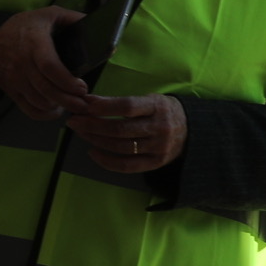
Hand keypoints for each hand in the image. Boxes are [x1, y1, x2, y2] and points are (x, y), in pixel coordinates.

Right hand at [0, 6, 89, 119]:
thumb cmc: (22, 27)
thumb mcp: (48, 14)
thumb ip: (73, 18)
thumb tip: (97, 25)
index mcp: (35, 44)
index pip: (50, 67)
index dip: (67, 81)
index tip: (82, 87)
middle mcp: (23, 64)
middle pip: (46, 89)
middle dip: (68, 100)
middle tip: (84, 102)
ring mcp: (15, 80)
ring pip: (38, 101)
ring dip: (58, 106)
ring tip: (74, 104)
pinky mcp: (11, 91)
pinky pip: (27, 108)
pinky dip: (43, 114)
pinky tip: (56, 109)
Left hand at [64, 93, 184, 176]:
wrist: (191, 131)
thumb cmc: (162, 111)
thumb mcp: (149, 99)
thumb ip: (123, 102)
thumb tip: (89, 102)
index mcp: (158, 106)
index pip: (128, 106)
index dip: (105, 107)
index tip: (86, 105)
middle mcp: (160, 127)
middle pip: (120, 129)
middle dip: (92, 125)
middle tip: (74, 121)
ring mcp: (159, 147)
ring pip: (120, 147)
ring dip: (95, 140)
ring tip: (81, 134)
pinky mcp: (156, 163)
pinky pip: (127, 166)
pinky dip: (106, 161)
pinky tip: (93, 152)